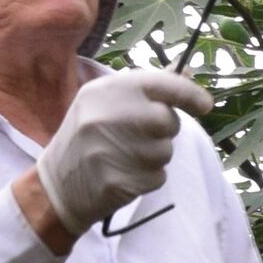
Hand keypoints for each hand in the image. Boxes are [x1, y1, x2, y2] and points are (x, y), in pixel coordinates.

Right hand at [28, 66, 210, 240]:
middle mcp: (107, 116)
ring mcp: (112, 150)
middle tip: (143, 135)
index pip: (160, 84)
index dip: (189, 94)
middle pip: (167, 120)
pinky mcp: (120, 181)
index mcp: (104, 91)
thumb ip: (146, 89)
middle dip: (165, 130)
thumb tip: (189, 76)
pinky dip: (148, 178)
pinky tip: (123, 174)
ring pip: (165, 151)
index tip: (206, 104)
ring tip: (125, 156)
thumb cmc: (87, 138)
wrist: (56, 186)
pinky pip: (158, 177)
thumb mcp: (105, 103)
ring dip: (155, 156)